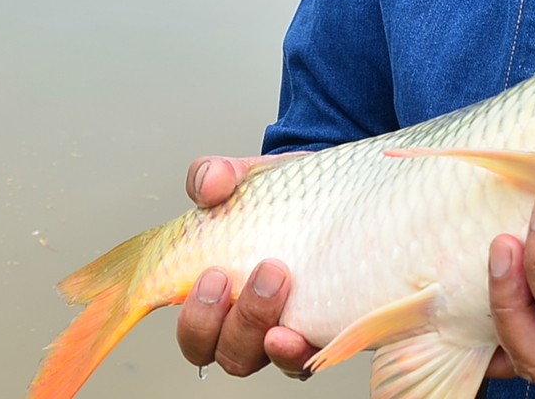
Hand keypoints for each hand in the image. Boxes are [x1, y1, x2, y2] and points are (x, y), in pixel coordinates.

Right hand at [175, 155, 314, 377]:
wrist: (337, 190)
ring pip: (262, 357)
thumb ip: (216, 175)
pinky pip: (308, 359)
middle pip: (226, 353)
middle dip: (236, 319)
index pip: (196, 333)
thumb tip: (209, 183)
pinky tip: (301, 330)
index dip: (198, 320)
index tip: (214, 275)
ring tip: (281, 277)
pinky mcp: (324, 330)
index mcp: (222, 296)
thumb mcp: (247, 176)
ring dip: (263, 324)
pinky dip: (299, 351)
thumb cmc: (285, 194)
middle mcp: (250, 323)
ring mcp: (287, 330)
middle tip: (259, 270)